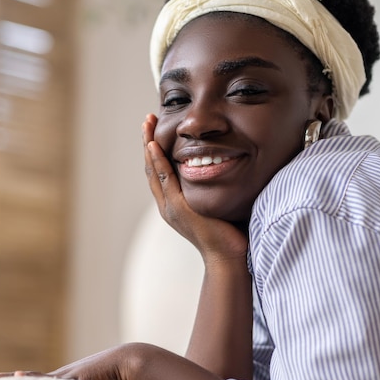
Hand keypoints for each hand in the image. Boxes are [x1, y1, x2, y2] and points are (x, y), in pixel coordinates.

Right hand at [142, 114, 247, 266]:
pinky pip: (164, 180)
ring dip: (149, 146)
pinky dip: (158, 161)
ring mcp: (171, 207)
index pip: (162, 171)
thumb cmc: (231, 234)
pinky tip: (154, 145)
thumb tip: (231, 167)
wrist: (229, 259)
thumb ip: (218, 187)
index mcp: (176, 204)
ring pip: (154, 171)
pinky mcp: (178, 209)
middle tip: (147, 120)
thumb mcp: (220, 204)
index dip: (157, 150)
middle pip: (152, 168)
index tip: (156, 130)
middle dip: (148, 142)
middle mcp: (168, 205)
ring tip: (147, 125)